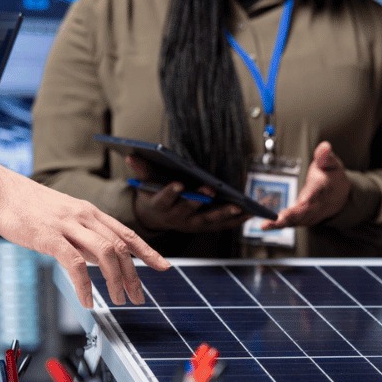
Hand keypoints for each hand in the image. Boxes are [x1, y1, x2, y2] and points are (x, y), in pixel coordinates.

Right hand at [0, 159, 170, 307]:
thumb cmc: (27, 205)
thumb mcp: (64, 217)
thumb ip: (83, 235)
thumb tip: (99, 258)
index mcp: (89, 212)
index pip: (126, 233)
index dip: (148, 251)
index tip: (163, 266)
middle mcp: (84, 216)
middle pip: (121, 247)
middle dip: (134, 275)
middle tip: (138, 297)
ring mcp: (68, 225)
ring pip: (105, 254)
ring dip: (116, 280)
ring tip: (119, 300)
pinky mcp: (49, 237)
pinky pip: (74, 264)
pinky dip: (85, 285)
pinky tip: (87, 301)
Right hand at [128, 156, 248, 232]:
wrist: (155, 218)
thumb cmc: (152, 195)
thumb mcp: (144, 183)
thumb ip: (141, 170)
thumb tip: (131, 155)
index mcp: (161, 206)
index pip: (165, 199)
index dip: (171, 192)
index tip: (179, 184)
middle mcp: (176, 218)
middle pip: (189, 211)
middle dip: (199, 201)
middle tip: (211, 190)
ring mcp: (191, 224)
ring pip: (208, 221)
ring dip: (223, 214)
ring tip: (240, 207)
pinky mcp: (204, 226)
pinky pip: (221, 225)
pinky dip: (235, 220)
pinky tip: (250, 212)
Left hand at [262, 141, 349, 229]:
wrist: (341, 195)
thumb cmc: (332, 176)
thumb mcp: (332, 163)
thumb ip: (326, 156)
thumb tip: (325, 146)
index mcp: (323, 188)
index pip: (316, 192)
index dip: (310, 197)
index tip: (302, 201)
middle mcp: (317, 204)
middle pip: (304, 211)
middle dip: (290, 216)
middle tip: (276, 220)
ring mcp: (311, 214)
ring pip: (296, 220)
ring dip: (281, 224)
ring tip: (266, 225)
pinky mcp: (304, 219)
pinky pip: (292, 223)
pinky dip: (279, 226)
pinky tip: (267, 226)